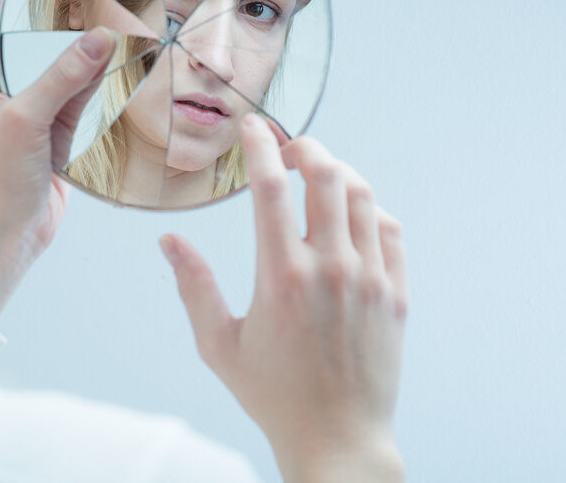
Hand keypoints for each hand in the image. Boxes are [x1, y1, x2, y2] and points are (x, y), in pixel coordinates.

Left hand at [0, 27, 115, 326]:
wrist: (5, 238)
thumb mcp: (25, 120)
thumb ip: (61, 78)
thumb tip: (99, 41)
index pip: (7, 36)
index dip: (38, 18)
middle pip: (40, 56)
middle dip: (70, 44)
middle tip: (105, 15)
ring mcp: (25, 116)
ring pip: (62, 81)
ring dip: (87, 69)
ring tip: (120, 42)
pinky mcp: (49, 136)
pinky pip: (75, 106)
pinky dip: (93, 94)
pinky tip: (117, 74)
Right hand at [159, 114, 406, 482]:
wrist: (338, 438)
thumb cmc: (273, 395)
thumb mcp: (219, 344)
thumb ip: (193, 286)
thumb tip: (169, 241)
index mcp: (280, 276)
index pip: (269, 186)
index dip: (258, 145)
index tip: (252, 126)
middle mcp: (330, 268)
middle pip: (326, 174)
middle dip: (304, 146)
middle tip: (286, 148)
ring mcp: (371, 279)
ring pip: (362, 194)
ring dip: (338, 171)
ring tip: (317, 175)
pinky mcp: (397, 294)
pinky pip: (390, 230)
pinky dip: (369, 208)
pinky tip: (350, 215)